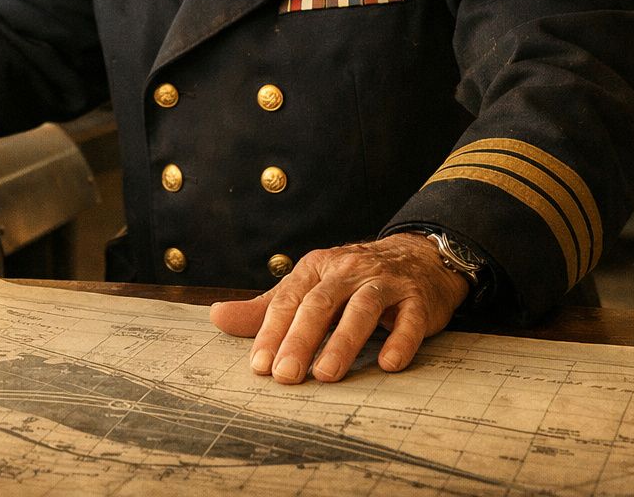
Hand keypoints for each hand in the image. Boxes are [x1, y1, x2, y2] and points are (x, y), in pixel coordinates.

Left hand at [208, 233, 468, 383]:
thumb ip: (266, 307)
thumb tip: (216, 317)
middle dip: (300, 340)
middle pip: (320, 304)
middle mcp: (348, 271)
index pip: (288, 300)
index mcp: (317, 267)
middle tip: (284, 375)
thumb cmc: (352, 281)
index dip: (272, 332)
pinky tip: (388, 364)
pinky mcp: (417, 299)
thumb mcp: (309, 288)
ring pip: (361, 310)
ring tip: (325, 375)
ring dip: (342, 342)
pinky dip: (399, 340)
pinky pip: (409, 320)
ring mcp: (384, 283)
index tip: (259, 366)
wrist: (417, 258)